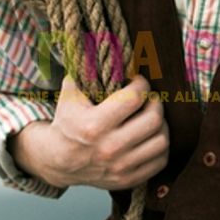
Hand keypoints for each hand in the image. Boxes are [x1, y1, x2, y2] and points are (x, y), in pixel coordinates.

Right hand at [10, 75, 168, 189]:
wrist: (57, 161)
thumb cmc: (67, 122)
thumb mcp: (70, 93)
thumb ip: (85, 68)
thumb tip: (100, 40)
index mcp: (94, 125)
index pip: (134, 98)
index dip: (141, 84)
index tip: (138, 82)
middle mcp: (109, 148)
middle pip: (153, 119)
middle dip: (156, 103)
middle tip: (150, 98)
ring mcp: (120, 167)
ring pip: (161, 141)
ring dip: (161, 125)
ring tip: (153, 116)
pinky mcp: (128, 179)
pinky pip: (160, 161)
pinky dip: (161, 147)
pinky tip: (152, 136)